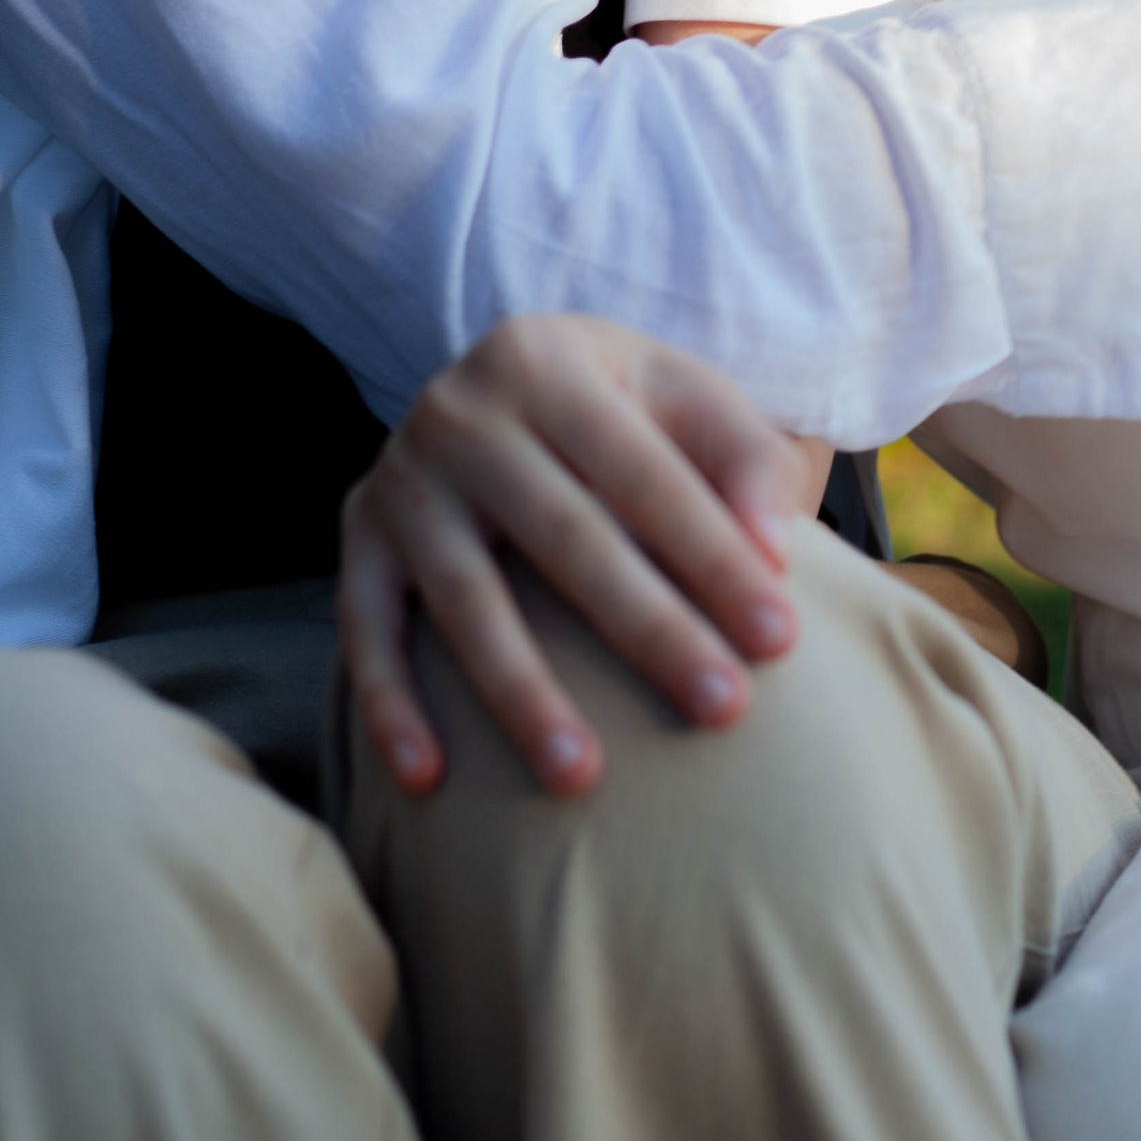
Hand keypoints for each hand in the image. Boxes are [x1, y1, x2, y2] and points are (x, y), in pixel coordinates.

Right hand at [340, 314, 822, 798]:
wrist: (504, 393)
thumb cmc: (625, 416)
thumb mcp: (689, 401)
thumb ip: (748, 463)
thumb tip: (772, 556)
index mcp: (545, 360)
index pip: (643, 473)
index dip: (715, 557)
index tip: (782, 640)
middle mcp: (459, 412)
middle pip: (565, 538)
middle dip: (650, 629)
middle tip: (723, 710)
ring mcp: (400, 479)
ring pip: (465, 599)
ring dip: (522, 694)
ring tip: (581, 778)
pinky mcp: (358, 539)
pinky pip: (366, 630)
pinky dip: (390, 705)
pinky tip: (427, 779)